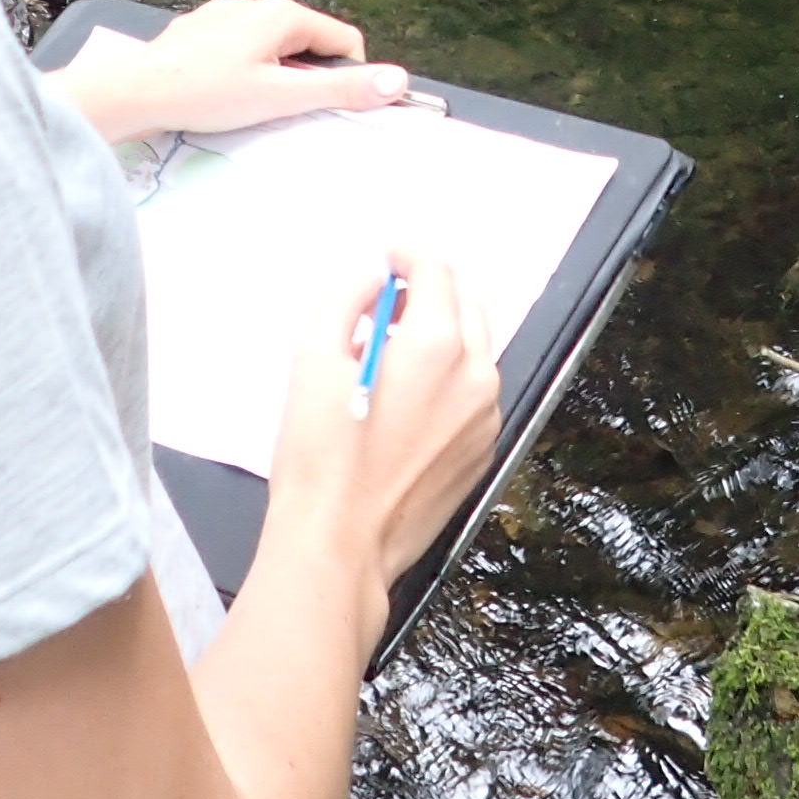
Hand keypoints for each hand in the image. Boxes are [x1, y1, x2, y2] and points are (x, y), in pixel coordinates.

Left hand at [55, 0, 406, 143]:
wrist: (135, 92)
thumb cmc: (208, 95)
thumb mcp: (280, 97)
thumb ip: (340, 89)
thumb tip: (396, 82)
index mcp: (283, 14)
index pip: (344, 40)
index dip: (345, 77)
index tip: (323, 106)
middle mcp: (256, 4)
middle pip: (308, 42)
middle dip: (304, 77)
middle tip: (279, 109)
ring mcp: (225, 13)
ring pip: (272, 46)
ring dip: (272, 74)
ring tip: (245, 104)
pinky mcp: (200, 27)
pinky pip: (240, 47)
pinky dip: (242, 69)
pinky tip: (219, 93)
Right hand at [267, 250, 501, 631]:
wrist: (340, 545)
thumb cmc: (319, 455)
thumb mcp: (313, 362)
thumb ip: (345, 300)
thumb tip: (372, 275)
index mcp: (437, 345)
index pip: (435, 270)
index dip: (408, 254)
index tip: (388, 255)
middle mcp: (475, 375)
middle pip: (464, 304)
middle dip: (428, 292)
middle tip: (386, 302)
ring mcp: (485, 416)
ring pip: (473, 350)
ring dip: (440, 335)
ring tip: (390, 355)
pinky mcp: (482, 451)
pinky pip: (473, 394)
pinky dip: (448, 380)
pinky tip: (407, 401)